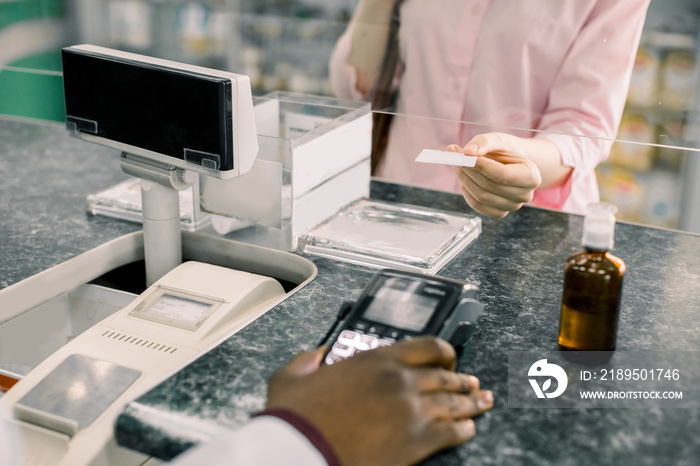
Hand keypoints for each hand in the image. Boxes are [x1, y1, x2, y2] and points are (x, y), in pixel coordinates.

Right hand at [266, 337, 493, 465]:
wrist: (301, 452)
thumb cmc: (297, 418)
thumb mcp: (292, 377)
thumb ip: (308, 360)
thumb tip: (318, 355)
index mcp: (376, 359)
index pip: (426, 346)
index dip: (444, 350)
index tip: (450, 355)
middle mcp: (400, 380)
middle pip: (445, 374)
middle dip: (462, 378)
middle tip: (472, 382)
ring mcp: (412, 410)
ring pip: (454, 401)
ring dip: (471, 401)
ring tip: (482, 401)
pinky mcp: (416, 442)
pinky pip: (452, 431)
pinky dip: (463, 429)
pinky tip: (468, 428)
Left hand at [448, 132, 542, 217]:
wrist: (513, 164)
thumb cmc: (507, 151)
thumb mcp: (499, 140)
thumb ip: (485, 142)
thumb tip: (468, 151)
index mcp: (531, 176)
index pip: (501, 175)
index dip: (480, 166)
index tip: (462, 154)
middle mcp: (525, 195)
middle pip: (489, 186)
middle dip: (468, 170)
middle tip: (454, 156)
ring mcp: (513, 206)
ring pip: (480, 197)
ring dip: (464, 179)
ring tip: (458, 164)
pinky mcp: (499, 212)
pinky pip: (477, 205)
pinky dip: (466, 191)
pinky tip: (464, 178)